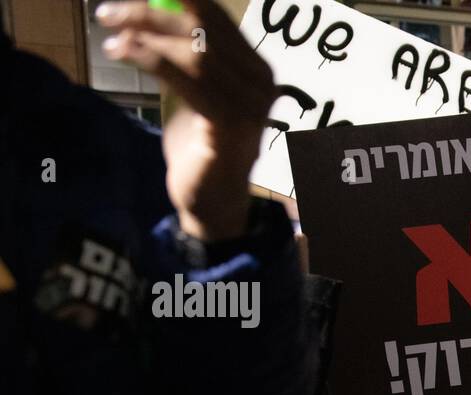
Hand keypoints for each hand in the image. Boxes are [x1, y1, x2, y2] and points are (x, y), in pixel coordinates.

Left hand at [96, 1, 275, 241]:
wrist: (212, 199)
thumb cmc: (201, 146)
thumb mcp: (194, 91)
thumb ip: (183, 55)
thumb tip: (148, 10)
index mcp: (256, 69)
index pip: (215, 16)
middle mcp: (260, 83)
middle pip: (202, 28)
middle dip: (151, 12)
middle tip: (109, 12)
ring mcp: (250, 106)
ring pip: (194, 51)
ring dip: (145, 35)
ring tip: (111, 37)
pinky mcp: (229, 126)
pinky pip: (187, 80)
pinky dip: (151, 59)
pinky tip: (124, 52)